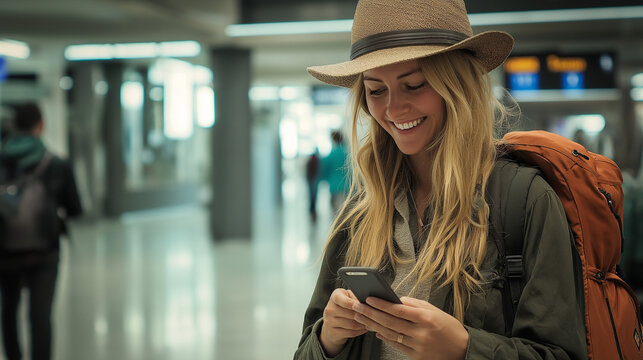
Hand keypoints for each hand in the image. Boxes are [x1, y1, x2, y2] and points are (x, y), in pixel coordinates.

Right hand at [320, 289, 367, 355]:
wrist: (333, 321)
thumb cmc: (346, 306)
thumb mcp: (350, 298)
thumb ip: (356, 298)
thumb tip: (368, 303)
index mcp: (335, 296)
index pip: (343, 300)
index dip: (353, 304)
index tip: (361, 305)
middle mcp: (329, 309)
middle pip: (350, 313)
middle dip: (363, 315)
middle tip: (373, 316)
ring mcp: (329, 322)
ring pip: (352, 324)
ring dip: (363, 324)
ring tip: (371, 322)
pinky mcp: (332, 332)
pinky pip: (350, 333)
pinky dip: (360, 331)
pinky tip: (365, 328)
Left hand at [352, 296, 468, 359]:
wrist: (462, 350)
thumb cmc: (448, 327)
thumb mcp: (434, 310)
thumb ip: (414, 304)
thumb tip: (394, 299)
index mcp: (426, 318)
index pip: (398, 310)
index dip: (381, 304)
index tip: (368, 298)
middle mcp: (421, 333)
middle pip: (390, 322)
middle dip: (371, 313)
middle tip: (357, 306)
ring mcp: (418, 346)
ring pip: (390, 334)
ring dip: (373, 325)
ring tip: (361, 317)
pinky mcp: (416, 357)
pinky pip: (396, 345)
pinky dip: (384, 337)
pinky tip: (375, 331)